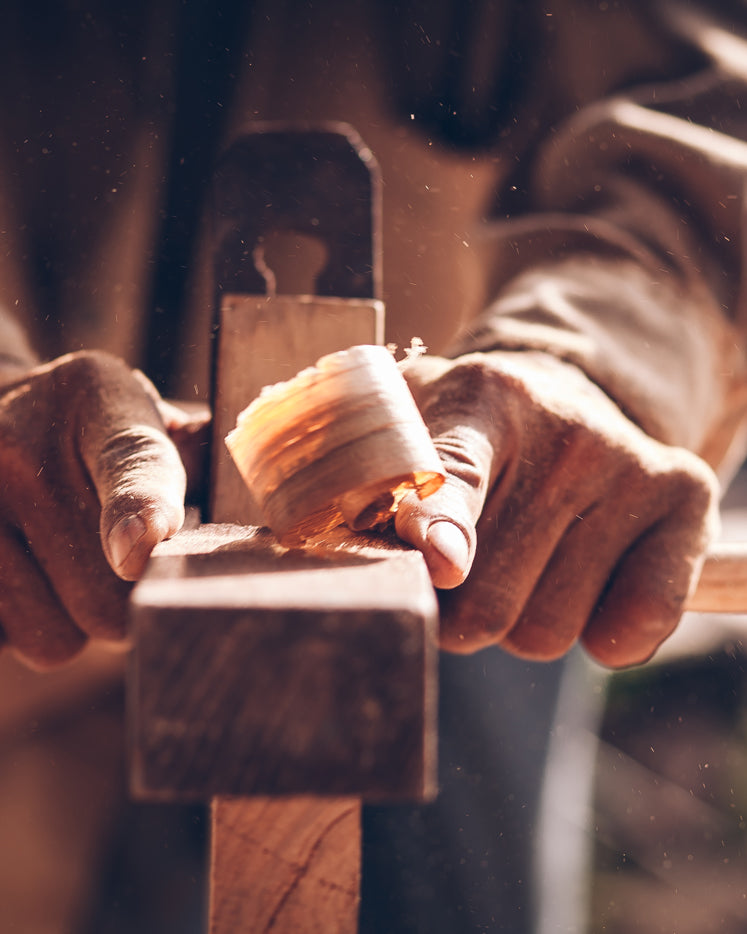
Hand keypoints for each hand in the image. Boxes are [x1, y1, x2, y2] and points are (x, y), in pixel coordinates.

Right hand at [0, 350, 206, 667]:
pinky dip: (38, 628)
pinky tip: (36, 579)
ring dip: (82, 623)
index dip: (138, 510)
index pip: (129, 462)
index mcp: (99, 398)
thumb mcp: (139, 411)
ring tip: (76, 568)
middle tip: (131, 567)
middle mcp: (23, 444)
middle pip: (105, 589)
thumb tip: (279, 520)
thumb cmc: (89, 425)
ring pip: (60, 633)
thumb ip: (195, 457)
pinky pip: (19, 641)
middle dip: (134, 601)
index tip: (139, 550)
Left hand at [395, 351, 719, 667]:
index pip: (456, 475)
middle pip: (487, 600)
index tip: (443, 564)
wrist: (562, 400)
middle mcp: (565, 431)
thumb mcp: (406, 421)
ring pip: (545, 632)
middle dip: (458, 611)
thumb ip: (365, 473)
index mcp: (481, 400)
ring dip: (519, 620)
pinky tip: (587, 585)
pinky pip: (633, 627)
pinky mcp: (686, 500)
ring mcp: (629, 466)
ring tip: (524, 559)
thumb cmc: (464, 432)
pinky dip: (604, 635)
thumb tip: (346, 529)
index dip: (442, 524)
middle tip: (464, 566)